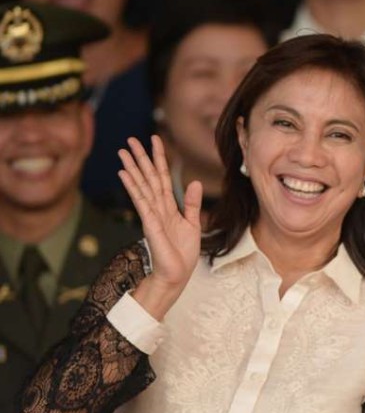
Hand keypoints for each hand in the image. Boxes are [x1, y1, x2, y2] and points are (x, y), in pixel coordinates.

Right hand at [118, 136, 201, 303]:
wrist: (177, 274)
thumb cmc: (183, 253)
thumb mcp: (193, 224)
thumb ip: (192, 203)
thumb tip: (194, 182)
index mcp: (169, 206)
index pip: (163, 176)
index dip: (159, 158)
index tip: (155, 139)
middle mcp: (158, 207)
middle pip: (149, 176)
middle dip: (141, 157)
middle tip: (130, 138)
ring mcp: (152, 214)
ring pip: (142, 185)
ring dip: (133, 167)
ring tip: (122, 150)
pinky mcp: (149, 223)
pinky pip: (141, 200)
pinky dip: (133, 186)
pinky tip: (124, 173)